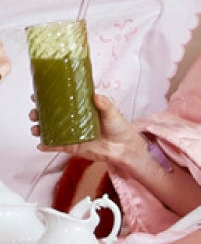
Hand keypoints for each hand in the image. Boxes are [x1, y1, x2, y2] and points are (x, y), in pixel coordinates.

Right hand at [29, 91, 145, 171]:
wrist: (123, 147)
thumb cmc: (118, 127)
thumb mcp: (111, 112)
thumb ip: (104, 104)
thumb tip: (96, 96)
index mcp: (78, 109)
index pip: (59, 101)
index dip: (46, 98)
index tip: (36, 95)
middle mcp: (71, 121)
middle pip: (50, 115)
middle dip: (38, 113)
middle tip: (34, 113)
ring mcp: (70, 134)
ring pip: (50, 131)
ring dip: (40, 129)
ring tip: (36, 128)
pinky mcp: (72, 147)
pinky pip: (57, 146)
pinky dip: (47, 146)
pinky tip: (41, 145)